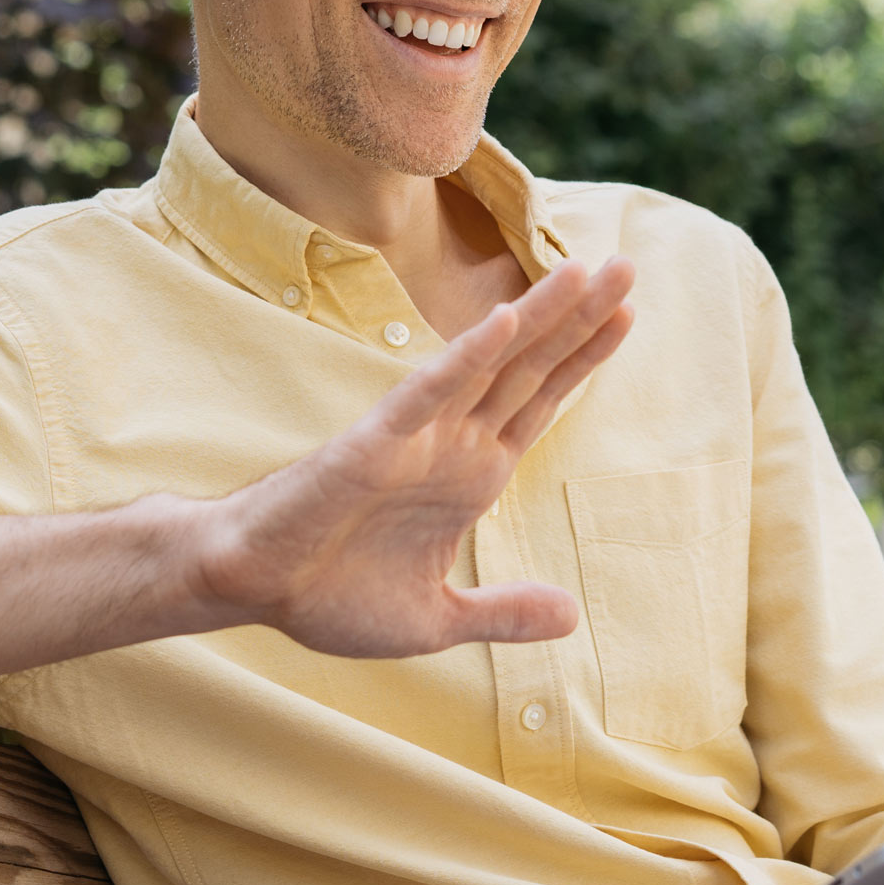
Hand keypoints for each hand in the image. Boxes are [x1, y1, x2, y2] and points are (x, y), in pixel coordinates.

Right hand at [194, 254, 638, 656]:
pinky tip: (503, 322)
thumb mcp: (437, 619)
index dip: (584, 358)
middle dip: (579, 318)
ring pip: (488, 364)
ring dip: (537, 318)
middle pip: (529, 368)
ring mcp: (416, 437)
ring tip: (585, 270)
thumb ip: (502, 613)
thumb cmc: (330, 593)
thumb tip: (571, 616)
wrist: (254, 590)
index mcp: (471, 474)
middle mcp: (451, 442)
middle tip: (628, 265)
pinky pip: (427, 393)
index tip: (629, 313)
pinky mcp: (371, 443)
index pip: (541, 403)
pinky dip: (465, 358)